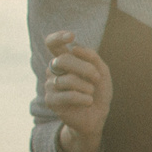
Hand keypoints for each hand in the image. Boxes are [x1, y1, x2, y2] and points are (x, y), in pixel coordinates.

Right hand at [42, 31, 111, 151]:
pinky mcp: (51, 101)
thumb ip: (92, 57)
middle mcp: (53, 70)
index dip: (58, 37)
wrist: (96, 116)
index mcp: (64, 60)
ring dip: (87, 87)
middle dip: (85, 68)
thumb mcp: (102, 71)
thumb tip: (75, 48)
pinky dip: (84, 98)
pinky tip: (88, 102)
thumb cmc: (98, 91)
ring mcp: (50, 85)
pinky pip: (68, 95)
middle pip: (63, 60)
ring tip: (91, 92)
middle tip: (97, 77)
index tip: (71, 36)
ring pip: (68, 80)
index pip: (52, 43)